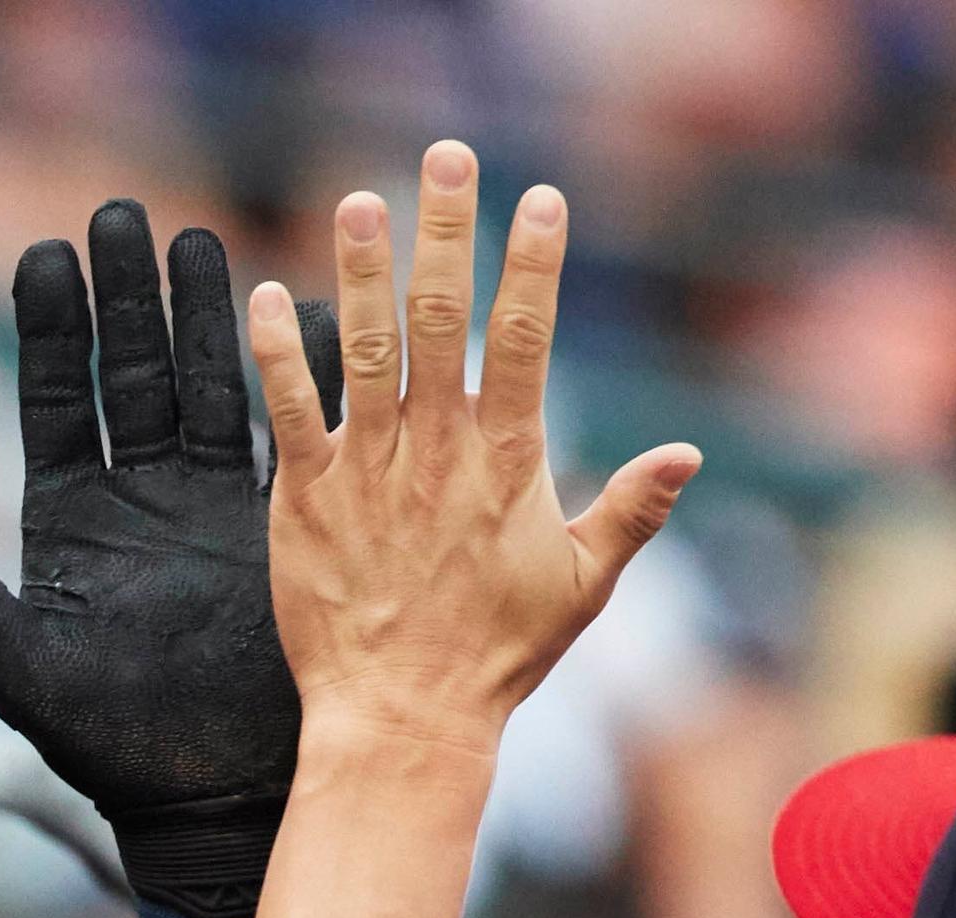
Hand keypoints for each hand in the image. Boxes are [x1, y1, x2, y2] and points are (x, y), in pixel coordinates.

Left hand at [0, 205, 339, 917]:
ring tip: (194, 237)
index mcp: (70, 518)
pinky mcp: (285, 527)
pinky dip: (298, 373)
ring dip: (204, 313)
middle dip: (126, 294)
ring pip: (209, 383)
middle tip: (118, 210)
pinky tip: (302, 307)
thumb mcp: (17, 668)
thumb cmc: (106, 746)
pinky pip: (294, 433)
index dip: (50, 329)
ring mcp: (215, 505)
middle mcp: (141, 497)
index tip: (42, 252)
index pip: (53, 399)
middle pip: (131, 372)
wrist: (211, 802)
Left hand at [245, 146, 696, 754]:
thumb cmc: (497, 657)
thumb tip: (690, 452)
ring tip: (354, 199)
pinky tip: (265, 296)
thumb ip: (631, 511)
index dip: (533, 263)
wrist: (403, 721)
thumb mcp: (582, 586)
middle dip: (446, 232)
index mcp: (508, 461)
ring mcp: (368, 473)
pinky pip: (287, 414)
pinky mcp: (305, 501)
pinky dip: (277, 354)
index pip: (525, 339)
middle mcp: (437, 453)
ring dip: (360, 270)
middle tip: (445, 157)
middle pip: (443, 320)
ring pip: (364, 350)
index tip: (539, 197)